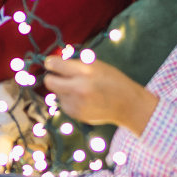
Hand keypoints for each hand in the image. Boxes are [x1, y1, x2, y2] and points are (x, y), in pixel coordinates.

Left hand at [42, 54, 157, 134]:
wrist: (127, 105)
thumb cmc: (112, 80)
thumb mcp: (96, 65)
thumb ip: (75, 63)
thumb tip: (53, 62)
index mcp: (85, 72)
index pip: (55, 65)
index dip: (51, 63)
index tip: (51, 63)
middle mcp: (78, 88)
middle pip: (49, 81)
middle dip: (51, 77)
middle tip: (58, 75)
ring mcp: (76, 104)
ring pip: (57, 93)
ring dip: (63, 89)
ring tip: (81, 89)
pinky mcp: (76, 114)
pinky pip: (64, 103)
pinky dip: (70, 99)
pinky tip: (84, 99)